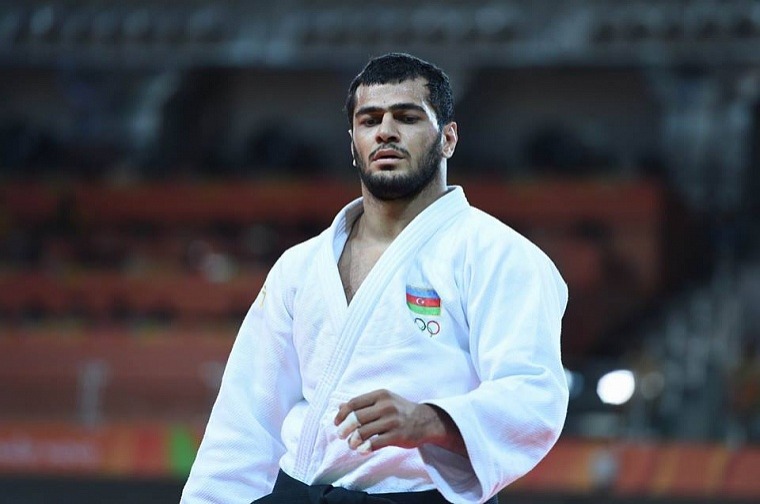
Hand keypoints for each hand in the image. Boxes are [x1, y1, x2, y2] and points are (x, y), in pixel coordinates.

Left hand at [333, 389, 465, 456]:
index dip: (342, 414)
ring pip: (364, 432)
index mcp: (381, 395)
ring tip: (351, 444)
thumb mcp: (383, 401)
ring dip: (353, 440)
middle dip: (345, 428)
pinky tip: (362, 450)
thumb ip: (363, 404)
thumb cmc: (400, 410)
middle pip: (356, 417)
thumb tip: (340, 406)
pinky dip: (364, 448)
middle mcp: (386, 406)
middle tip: (340, 435)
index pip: (354, 403)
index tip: (336, 422)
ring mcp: (392, 421)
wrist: (425, 421)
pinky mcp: (397, 435)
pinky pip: (375, 443)